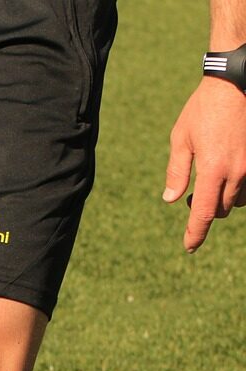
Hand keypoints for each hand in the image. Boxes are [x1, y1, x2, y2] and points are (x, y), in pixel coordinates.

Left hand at [164, 77, 245, 252]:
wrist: (237, 83)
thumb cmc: (204, 109)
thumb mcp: (181, 139)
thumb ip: (177, 172)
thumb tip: (172, 200)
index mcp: (213, 169)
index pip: (203, 213)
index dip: (195, 234)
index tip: (189, 247)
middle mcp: (238, 172)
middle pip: (221, 210)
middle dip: (205, 211)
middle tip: (190, 199)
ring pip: (238, 200)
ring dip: (222, 200)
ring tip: (208, 184)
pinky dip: (237, 189)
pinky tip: (225, 176)